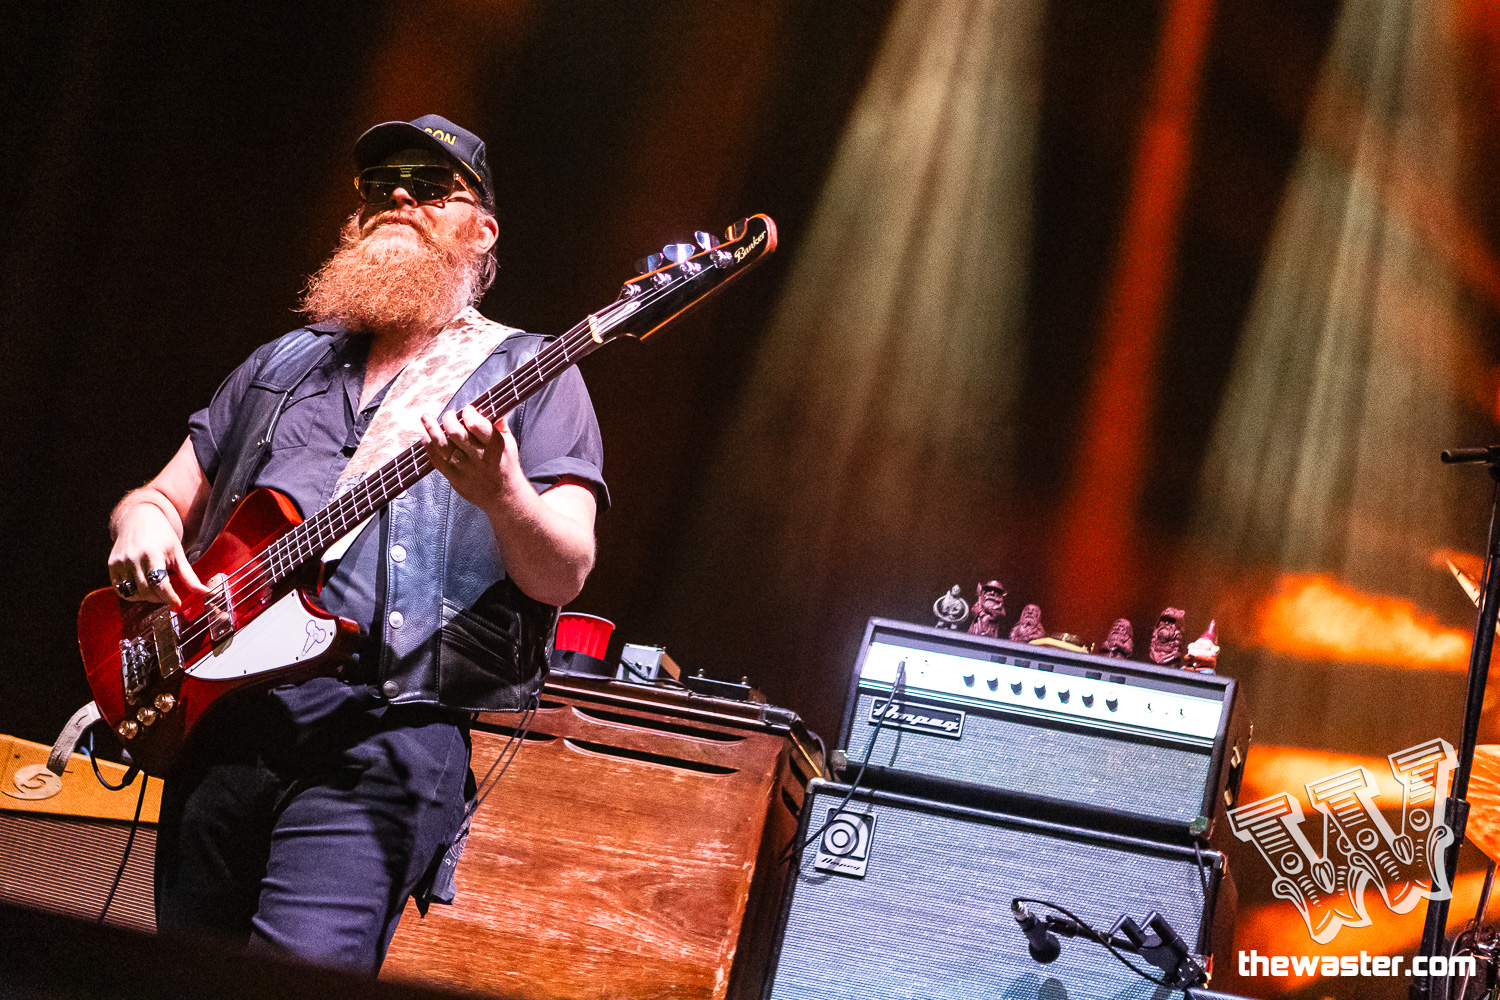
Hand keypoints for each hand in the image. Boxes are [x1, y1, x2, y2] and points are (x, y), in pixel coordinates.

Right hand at [108, 494, 207, 608]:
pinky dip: (133, 593)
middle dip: (160, 598)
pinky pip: (121, 589)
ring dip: (147, 597)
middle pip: (146, 591)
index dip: (169, 598)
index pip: (160, 584)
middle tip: (168, 595)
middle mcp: (133, 559)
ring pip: (133, 593)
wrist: (139, 519)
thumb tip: (206, 592)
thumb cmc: (162, 536)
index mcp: (152, 554)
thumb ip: (190, 576)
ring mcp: (120, 562)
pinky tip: (143, 586)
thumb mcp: (179, 554)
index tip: (177, 605)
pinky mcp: (112, 565)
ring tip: (156, 589)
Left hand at [420, 405, 524, 512]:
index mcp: (494, 445)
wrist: (503, 495)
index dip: (468, 412)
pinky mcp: (454, 478)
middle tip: (449, 415)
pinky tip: (425, 437)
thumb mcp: (509, 443)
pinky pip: (436, 460)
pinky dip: (428, 446)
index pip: (476, 424)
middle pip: (456, 433)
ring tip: (425, 418)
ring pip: (442, 445)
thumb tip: (492, 404)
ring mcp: (465, 469)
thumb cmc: (505, 464)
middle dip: (448, 419)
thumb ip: (499, 424)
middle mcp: (478, 457)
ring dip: (431, 429)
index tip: (467, 409)